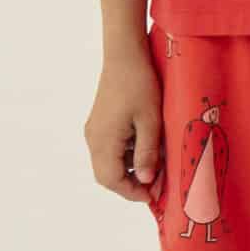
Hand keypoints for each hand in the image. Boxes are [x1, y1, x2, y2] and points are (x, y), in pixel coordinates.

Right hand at [84, 49, 164, 201]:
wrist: (125, 54)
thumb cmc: (140, 84)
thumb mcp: (150, 121)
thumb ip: (147, 153)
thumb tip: (146, 181)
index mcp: (103, 140)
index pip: (111, 180)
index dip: (132, 192)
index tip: (153, 195)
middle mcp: (93, 138)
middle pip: (107, 175)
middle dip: (130, 184)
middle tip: (156, 185)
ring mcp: (94, 130)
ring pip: (108, 163)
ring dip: (129, 170)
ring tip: (155, 166)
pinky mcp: (100, 123)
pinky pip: (109, 149)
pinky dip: (125, 156)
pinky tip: (145, 148)